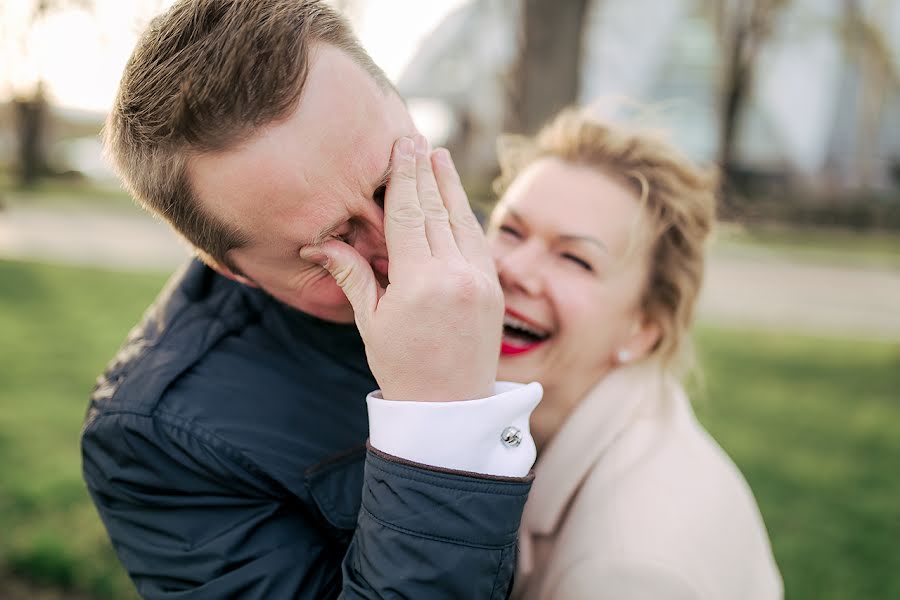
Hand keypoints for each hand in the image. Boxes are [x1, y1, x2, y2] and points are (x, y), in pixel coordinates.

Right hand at [301, 135, 502, 400]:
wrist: (450, 409)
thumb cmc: (402, 367)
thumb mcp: (371, 321)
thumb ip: (352, 275)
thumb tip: (318, 243)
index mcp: (420, 282)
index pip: (409, 214)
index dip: (403, 177)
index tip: (401, 145)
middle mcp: (456, 275)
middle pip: (436, 209)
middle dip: (425, 172)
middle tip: (417, 138)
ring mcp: (481, 281)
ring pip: (463, 220)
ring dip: (450, 186)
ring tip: (438, 156)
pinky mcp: (494, 288)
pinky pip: (478, 241)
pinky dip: (465, 215)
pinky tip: (456, 198)